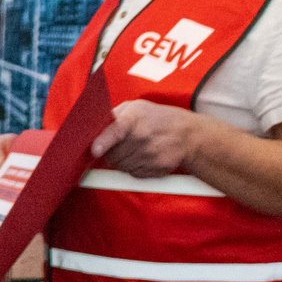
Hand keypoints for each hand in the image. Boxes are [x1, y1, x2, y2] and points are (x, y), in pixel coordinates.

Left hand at [90, 100, 206, 178]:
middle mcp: (143, 137)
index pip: (115, 131)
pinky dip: (133, 167)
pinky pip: (133, 174)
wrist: (188, 135)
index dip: (103, 142)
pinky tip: (143, 156)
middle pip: (112, 155)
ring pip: (120, 166)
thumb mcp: (136, 107)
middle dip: (109, 152)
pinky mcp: (156, 169)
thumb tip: (93, 128)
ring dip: (121, 160)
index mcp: (135, 118)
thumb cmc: (157, 118)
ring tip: (134, 149)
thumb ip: (114, 116)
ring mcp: (151, 155)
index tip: (95, 150)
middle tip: (120, 144)